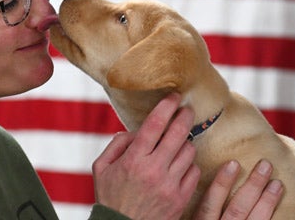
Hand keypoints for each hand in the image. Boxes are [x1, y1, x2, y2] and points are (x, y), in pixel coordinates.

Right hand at [92, 93, 199, 218]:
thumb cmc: (110, 197)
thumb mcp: (101, 168)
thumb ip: (116, 144)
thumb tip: (134, 130)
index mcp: (133, 160)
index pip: (155, 124)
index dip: (167, 106)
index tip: (174, 96)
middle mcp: (154, 170)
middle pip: (178, 133)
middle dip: (185, 116)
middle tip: (187, 109)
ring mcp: (170, 185)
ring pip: (189, 151)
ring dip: (185, 142)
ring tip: (180, 141)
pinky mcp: (181, 199)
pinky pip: (194, 172)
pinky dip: (189, 164)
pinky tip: (181, 164)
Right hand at [194, 159, 283, 219]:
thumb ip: (200, 214)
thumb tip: (198, 186)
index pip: (210, 203)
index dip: (222, 183)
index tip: (233, 163)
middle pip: (238, 208)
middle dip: (253, 186)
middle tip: (265, 165)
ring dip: (268, 201)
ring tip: (278, 183)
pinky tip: (283, 211)